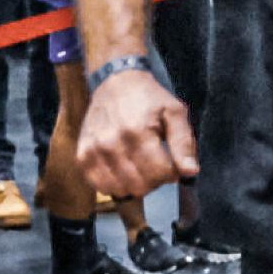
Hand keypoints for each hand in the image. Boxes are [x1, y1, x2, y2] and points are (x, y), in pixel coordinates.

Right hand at [78, 65, 198, 198]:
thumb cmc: (149, 99)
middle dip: (155, 180)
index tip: (173, 163)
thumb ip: (184, 144)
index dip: (172, 173)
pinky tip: (123, 170)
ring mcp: (93, 152)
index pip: (160, 174)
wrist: (116, 83)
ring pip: (121, 190)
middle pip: (141, 186)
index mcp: (137, 131)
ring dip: (136, 184)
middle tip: (157, 163)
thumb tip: (190, 172)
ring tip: (140, 165)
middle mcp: (111, 144)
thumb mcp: (175, 113)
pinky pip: (101, 187)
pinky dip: (115, 184)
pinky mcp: (82, 157)